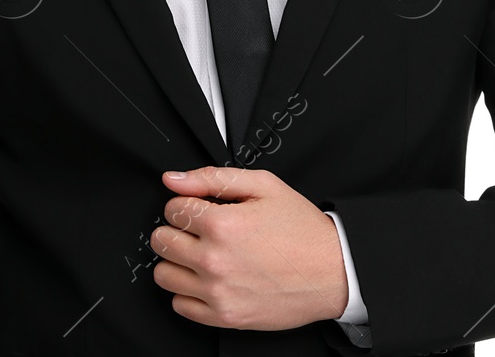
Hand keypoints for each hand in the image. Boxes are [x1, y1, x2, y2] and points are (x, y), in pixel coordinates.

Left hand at [151, 166, 347, 330]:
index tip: (202, 209)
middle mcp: (215, 260)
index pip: (172, 209)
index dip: (187, 204)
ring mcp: (218, 292)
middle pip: (161, 241)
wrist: (333, 272)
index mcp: (223, 224)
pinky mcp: (224, 317)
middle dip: (177, 230)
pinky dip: (189, 292)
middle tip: (200, 231)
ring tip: (202, 255)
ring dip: (177, 262)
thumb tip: (173, 179)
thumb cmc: (302, 230)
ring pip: (164, 275)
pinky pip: (180, 305)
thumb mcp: (264, 186)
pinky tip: (209, 279)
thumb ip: (212, 178)